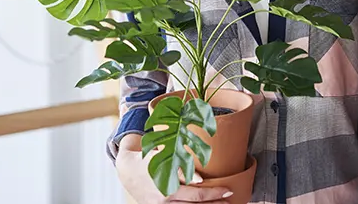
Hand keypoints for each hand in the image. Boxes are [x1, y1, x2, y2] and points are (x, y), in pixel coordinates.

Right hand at [116, 135, 231, 202]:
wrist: (128, 171)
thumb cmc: (149, 160)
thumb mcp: (163, 158)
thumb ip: (180, 168)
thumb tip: (199, 180)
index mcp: (167, 187)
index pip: (196, 194)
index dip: (213, 193)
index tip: (227, 189)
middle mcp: (165, 201)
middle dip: (215, 202)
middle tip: (230, 197)